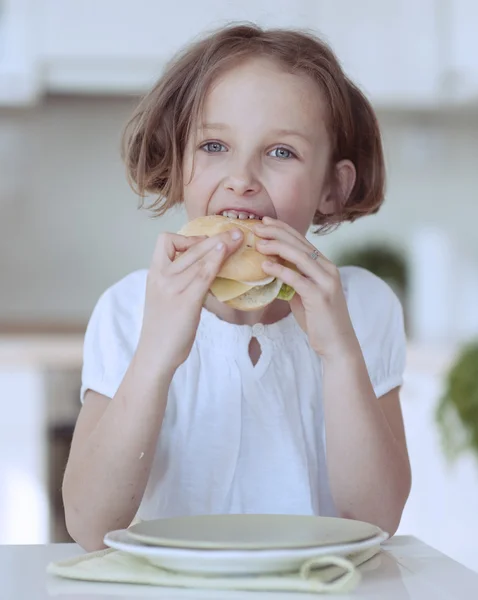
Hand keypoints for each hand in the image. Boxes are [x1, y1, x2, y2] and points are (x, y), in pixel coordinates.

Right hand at [138, 229, 242, 372]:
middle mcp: (161, 276)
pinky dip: (217, 260)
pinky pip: (204, 274)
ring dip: (222, 244)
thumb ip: (179, 280)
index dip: (186, 237)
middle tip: (236, 231)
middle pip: (190, 247)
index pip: (164, 241)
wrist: (156, 353)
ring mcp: (172, 287)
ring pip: (200, 257)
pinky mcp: (186, 301)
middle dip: (216, 236)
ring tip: (240, 238)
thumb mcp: (166, 297)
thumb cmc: (163, 328)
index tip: (202, 244)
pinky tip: (228, 253)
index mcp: (154, 274)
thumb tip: (204, 270)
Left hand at [254, 217, 358, 358]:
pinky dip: (280, 270)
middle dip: (277, 233)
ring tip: (258, 243)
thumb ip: (293, 281)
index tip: (265, 222)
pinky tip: (265, 265)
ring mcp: (326, 282)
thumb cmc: (319, 320)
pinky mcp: (320, 296)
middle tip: (257, 227)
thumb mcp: (305, 295)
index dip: (283, 229)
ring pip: (300, 257)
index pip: (302, 241)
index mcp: (325, 266)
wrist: (337, 344)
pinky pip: (297, 279)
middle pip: (300, 244)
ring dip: (277, 247)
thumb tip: (272, 270)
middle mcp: (328, 270)